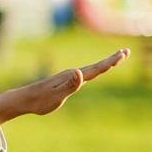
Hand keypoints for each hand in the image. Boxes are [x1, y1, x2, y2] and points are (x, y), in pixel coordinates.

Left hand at [0, 49, 128, 122]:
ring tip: (115, 60)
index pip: (96, 69)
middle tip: (126, 52)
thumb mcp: (56, 95)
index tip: (123, 54)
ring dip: (104, 64)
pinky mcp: (65, 82)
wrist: (25, 99)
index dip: (111, 62)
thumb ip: (70, 85)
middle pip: (96, 66)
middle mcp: (72, 74)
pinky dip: (93, 71)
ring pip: (90, 69)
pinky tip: (92, 73)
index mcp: (73, 76)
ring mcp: (69, 78)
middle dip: (111, 60)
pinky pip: (84, 75)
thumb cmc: (40, 100)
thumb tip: (80, 72)